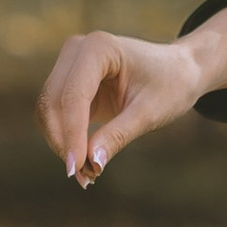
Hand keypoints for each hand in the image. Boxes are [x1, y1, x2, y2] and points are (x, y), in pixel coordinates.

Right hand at [36, 2, 226, 185]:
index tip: (75, 169)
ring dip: (61, 144)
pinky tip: (84, 163)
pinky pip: (57, 116)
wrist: (178, 71)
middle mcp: (77, 50)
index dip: (71, 134)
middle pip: (52, 102)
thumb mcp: (149, 113)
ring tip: (88, 174)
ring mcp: (70, 64)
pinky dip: (66, 140)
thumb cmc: (170, 85)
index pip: (73, 95)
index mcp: (98, 47)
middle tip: (85, 179)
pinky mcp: (70, 82)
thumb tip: (90, 164)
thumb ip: (118, 136)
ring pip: (48, 111)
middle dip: (63, 142)